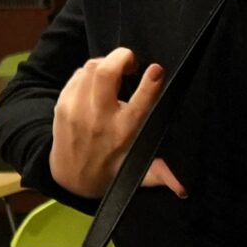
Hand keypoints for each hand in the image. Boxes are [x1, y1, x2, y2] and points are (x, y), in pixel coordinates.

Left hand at [48, 47, 187, 199]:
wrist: (70, 178)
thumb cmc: (112, 170)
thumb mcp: (140, 174)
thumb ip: (163, 175)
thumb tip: (184, 189)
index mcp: (124, 133)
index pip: (140, 102)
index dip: (151, 82)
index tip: (157, 69)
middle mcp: (99, 119)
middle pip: (107, 73)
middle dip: (122, 57)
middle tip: (132, 63)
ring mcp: (77, 110)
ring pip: (91, 68)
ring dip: (106, 63)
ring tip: (116, 71)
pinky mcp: (62, 105)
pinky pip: (78, 75)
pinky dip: (90, 72)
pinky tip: (98, 82)